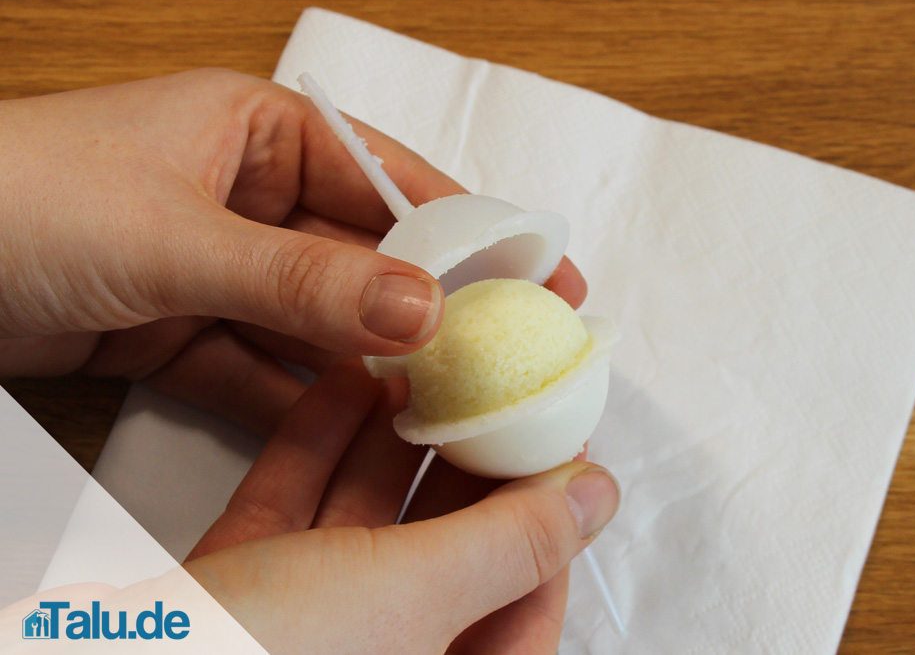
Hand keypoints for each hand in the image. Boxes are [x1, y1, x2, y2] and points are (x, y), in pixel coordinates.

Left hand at [0, 68, 587, 431]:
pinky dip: (300, 398)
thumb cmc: (18, 198)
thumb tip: (420, 311)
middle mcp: (246, 196)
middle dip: (428, 309)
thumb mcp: (173, 235)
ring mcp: (215, 267)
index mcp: (259, 133)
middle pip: (361, 260)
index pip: (389, 181)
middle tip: (504, 355)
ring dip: (369, 364)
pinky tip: (356, 427)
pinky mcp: (178, 329)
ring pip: (316, 322)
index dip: (470, 229)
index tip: (540, 272)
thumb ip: (298, 282)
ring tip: (446, 401)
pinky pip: (258, 367)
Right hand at [183, 363, 619, 653]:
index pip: (530, 595)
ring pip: (368, 518)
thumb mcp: (413, 595)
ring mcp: (309, 622)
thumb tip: (598, 495)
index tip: (557, 433)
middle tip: (489, 378)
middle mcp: (382, 652)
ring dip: (390, 438)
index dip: (550, 510)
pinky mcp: (243, 586)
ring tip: (421, 361)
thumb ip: (512, 542)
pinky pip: (297, 506)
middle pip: (450, 548)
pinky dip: (320, 443)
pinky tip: (345, 381)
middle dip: (467, 459)